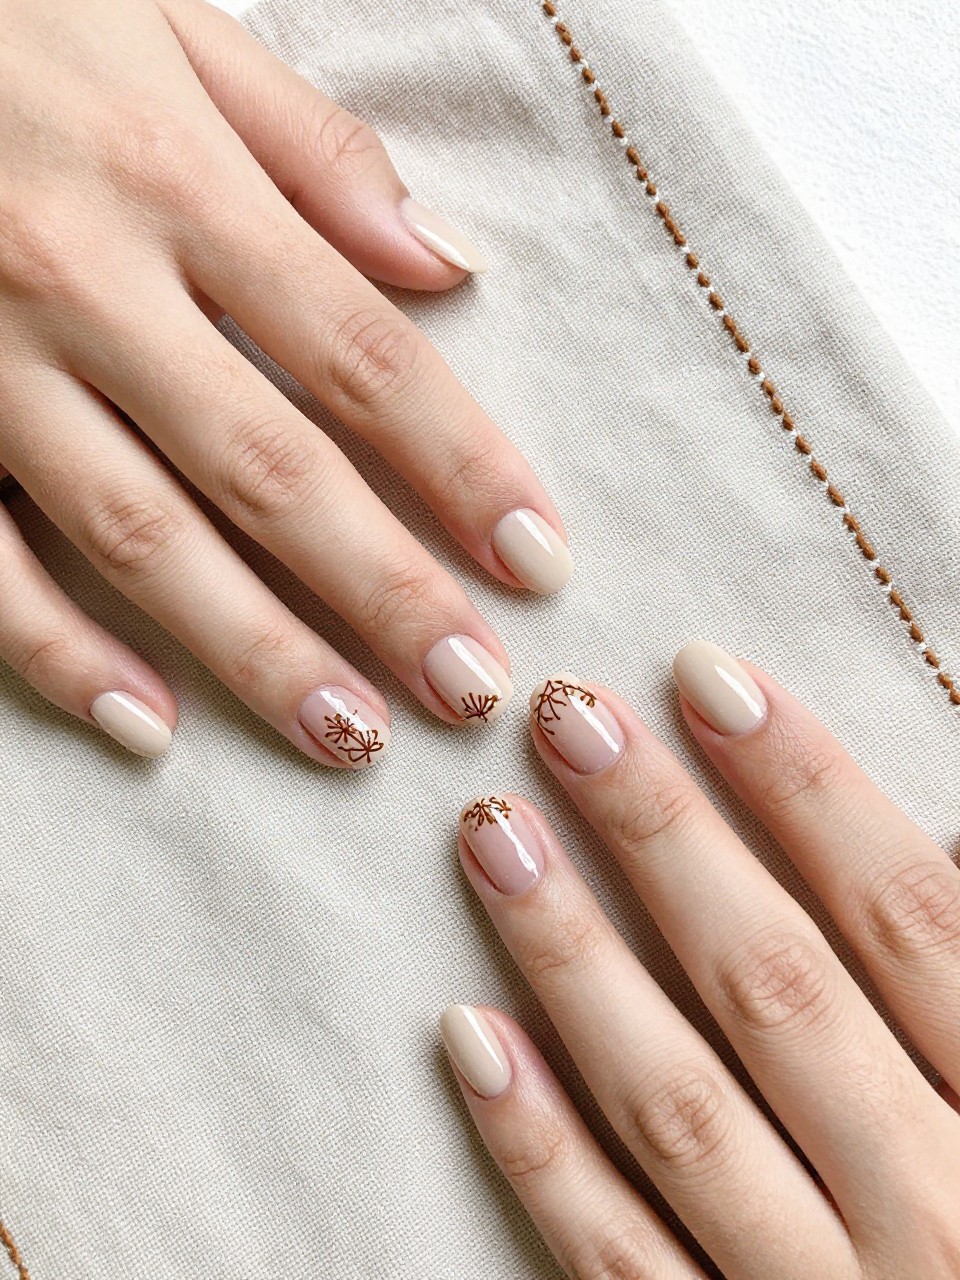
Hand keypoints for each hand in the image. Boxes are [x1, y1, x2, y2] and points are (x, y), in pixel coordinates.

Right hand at [0, 0, 571, 763]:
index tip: (536, 559)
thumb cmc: (14, 17)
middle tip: (469, 688)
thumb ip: (313, 149)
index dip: (461, 466)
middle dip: (383, 593)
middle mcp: (90, 284)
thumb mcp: (167, 24)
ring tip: (351, 735)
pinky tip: (150, 723)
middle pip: (272, 469)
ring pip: (142, 536)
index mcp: (177, 180)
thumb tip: (444, 266)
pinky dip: (60, 652)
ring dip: (255, 650)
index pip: (362, 354)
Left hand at [442, 642, 959, 1277]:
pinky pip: (620, 1260)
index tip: (706, 677)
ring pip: (682, 1107)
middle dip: (667, 838)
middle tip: (567, 717)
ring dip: (578, 958)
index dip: (810, 787)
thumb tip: (920, 840)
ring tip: (491, 834)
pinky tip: (470, 1037)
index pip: (908, 919)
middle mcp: (932, 1209)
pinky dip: (543, 1150)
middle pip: (778, 986)